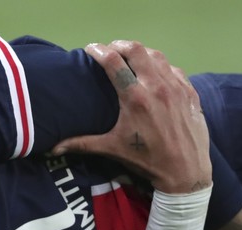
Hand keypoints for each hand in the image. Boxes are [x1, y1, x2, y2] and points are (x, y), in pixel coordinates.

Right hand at [53, 40, 211, 193]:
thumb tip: (52, 149)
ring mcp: (176, 87)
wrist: (185, 172)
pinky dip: (160, 66)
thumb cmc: (146, 160)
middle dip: (119, 45)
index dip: (98, 50)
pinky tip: (154, 74)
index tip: (90, 49)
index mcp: (135, 98)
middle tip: (109, 50)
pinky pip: (173, 68)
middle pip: (136, 49)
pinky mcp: (189, 92)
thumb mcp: (112, 150)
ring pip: (156, 55)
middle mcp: (156, 87)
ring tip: (130, 58)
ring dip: (141, 52)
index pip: (113, 62)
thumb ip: (82, 143)